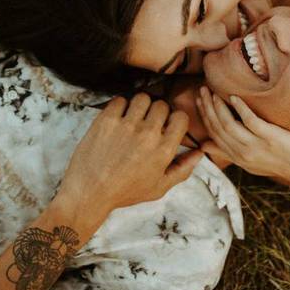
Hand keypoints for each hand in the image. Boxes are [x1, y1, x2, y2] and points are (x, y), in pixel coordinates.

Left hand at [58, 94, 200, 215]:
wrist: (89, 192)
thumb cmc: (124, 192)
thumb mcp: (159, 187)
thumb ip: (182, 169)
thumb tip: (199, 153)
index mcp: (163, 150)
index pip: (181, 117)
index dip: (175, 120)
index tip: (166, 126)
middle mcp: (148, 134)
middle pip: (162, 105)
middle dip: (157, 113)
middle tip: (147, 124)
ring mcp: (126, 125)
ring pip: (143, 98)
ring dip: (140, 106)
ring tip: (133, 119)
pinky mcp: (106, 120)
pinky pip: (120, 100)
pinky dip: (120, 106)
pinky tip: (118, 120)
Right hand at [195, 87, 289, 178]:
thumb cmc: (278, 161)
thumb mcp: (249, 162)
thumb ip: (228, 152)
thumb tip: (204, 146)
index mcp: (237, 157)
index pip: (214, 135)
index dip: (205, 117)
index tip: (200, 102)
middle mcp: (242, 152)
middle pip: (218, 128)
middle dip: (207, 108)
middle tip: (202, 91)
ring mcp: (255, 144)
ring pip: (229, 124)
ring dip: (219, 107)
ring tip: (213, 92)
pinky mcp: (268, 136)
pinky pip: (249, 120)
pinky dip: (240, 108)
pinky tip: (235, 96)